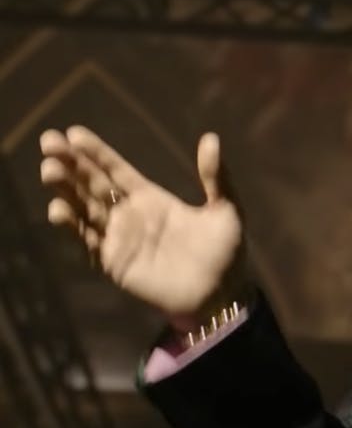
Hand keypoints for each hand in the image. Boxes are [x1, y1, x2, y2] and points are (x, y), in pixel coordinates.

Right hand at [40, 127, 245, 329]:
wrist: (222, 295)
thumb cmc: (226, 253)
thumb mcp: (227, 209)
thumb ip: (216, 177)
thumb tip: (211, 138)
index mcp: (152, 198)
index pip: (117, 170)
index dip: (96, 153)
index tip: (74, 132)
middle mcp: (130, 215)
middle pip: (93, 184)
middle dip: (71, 164)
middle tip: (48, 141)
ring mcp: (120, 238)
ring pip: (85, 209)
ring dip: (66, 190)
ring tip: (49, 169)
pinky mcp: (115, 263)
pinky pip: (88, 242)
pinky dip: (72, 226)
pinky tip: (58, 209)